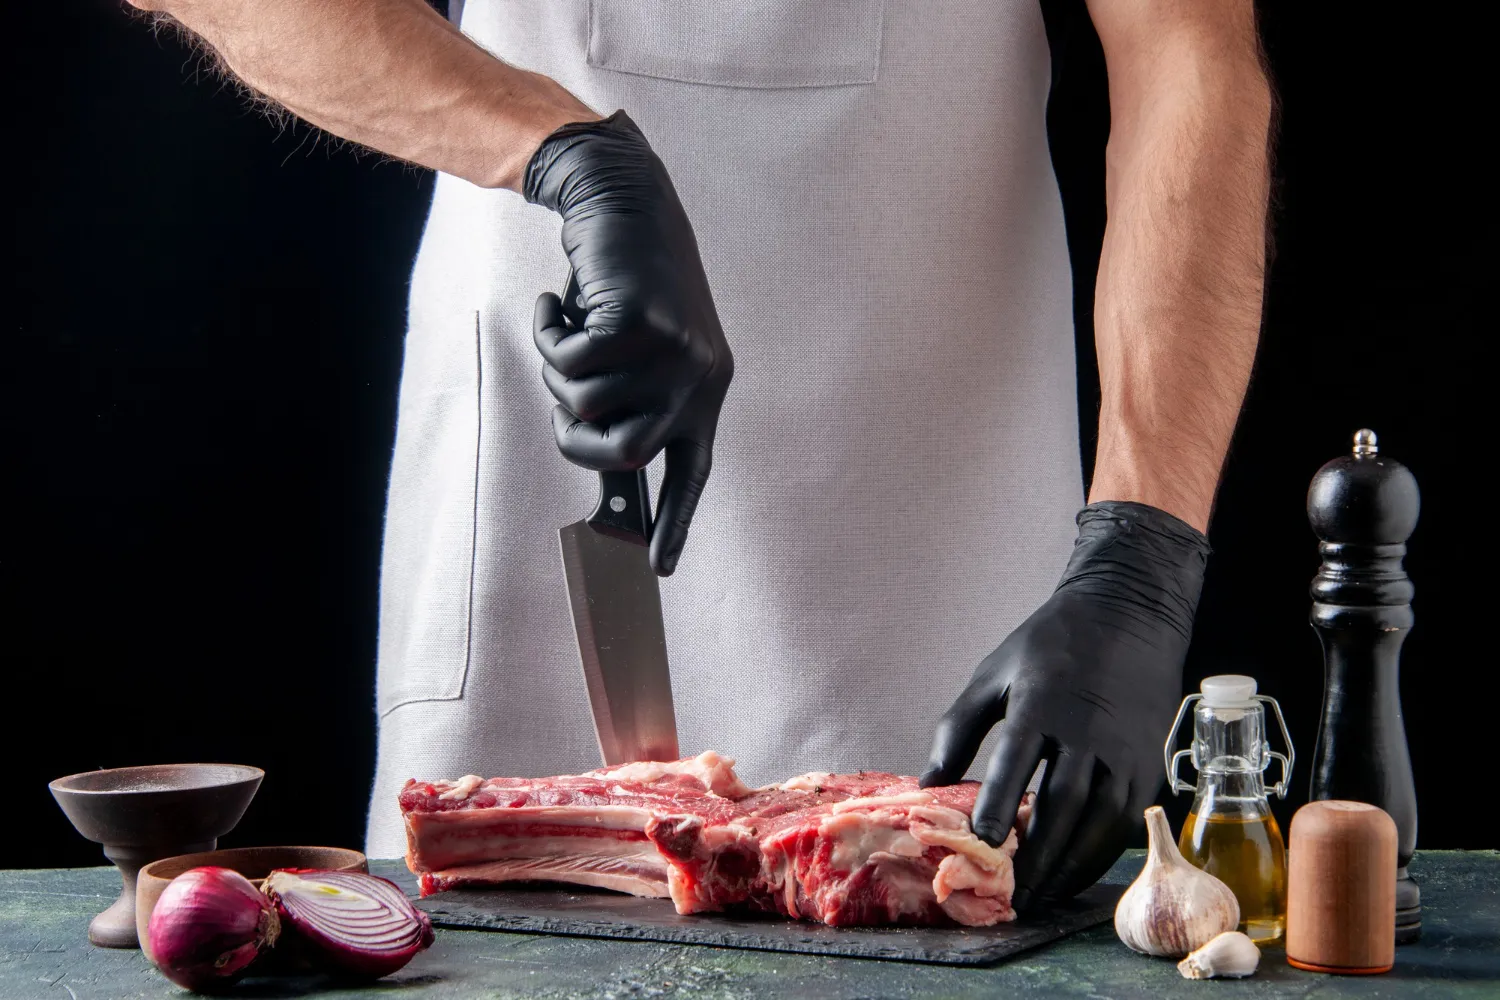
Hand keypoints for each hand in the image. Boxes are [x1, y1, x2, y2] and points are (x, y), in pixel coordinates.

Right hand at [525, 111, 732, 575]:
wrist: (627, 204)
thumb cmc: (622, 286)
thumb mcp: (638, 351)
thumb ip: (630, 400)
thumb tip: (605, 461)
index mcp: (705, 391)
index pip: (693, 472)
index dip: (675, 521)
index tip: (659, 567)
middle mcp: (698, 378)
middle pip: (625, 454)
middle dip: (575, 439)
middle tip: (560, 404)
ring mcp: (673, 351)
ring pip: (585, 403)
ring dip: (556, 369)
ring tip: (568, 329)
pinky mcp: (641, 321)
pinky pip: (570, 361)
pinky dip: (548, 332)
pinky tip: (559, 301)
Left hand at [920, 501, 1209, 910]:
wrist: (1129, 614)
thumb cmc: (1051, 644)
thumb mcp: (994, 672)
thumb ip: (958, 726)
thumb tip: (928, 782)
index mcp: (1043, 700)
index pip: (1019, 757)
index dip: (1000, 801)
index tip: (983, 841)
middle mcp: (1088, 730)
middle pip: (1063, 802)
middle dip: (1037, 854)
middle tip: (1010, 895)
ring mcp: (1125, 750)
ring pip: (1100, 821)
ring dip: (1069, 865)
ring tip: (1039, 898)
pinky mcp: (1148, 765)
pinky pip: (1125, 821)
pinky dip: (1097, 853)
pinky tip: (1071, 874)